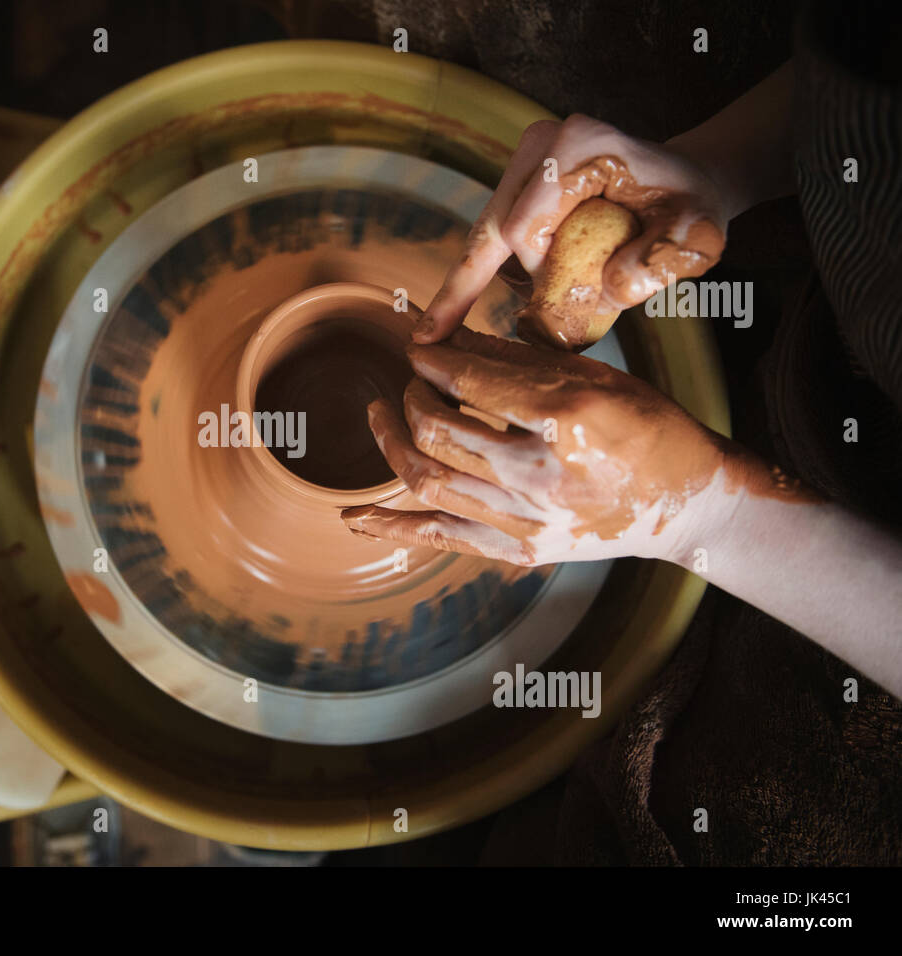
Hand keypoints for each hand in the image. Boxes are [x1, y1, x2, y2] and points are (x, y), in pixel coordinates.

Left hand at [340, 328, 728, 565]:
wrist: (684, 504)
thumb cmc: (644, 426)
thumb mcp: (590, 375)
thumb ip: (512, 359)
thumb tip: (441, 335)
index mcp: (568, 418)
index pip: (472, 381)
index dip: (432, 360)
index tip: (416, 348)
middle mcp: (543, 474)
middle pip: (438, 430)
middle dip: (411, 397)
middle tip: (411, 382)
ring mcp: (529, 520)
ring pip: (428, 480)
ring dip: (392, 444)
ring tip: (380, 416)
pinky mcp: (520, 550)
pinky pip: (439, 538)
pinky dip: (391, 526)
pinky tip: (352, 517)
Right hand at [413, 114, 730, 347]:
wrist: (690, 179)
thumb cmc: (690, 207)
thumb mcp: (690, 237)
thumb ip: (656, 264)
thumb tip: (607, 292)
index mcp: (579, 146)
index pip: (523, 229)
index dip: (535, 277)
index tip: (572, 300)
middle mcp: (542, 144)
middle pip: (490, 228)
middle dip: (463, 286)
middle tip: (427, 336)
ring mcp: (526, 158)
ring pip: (486, 233)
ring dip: (490, 279)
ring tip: (505, 312)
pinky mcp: (520, 178)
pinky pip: (493, 231)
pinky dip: (489, 270)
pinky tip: (478, 300)